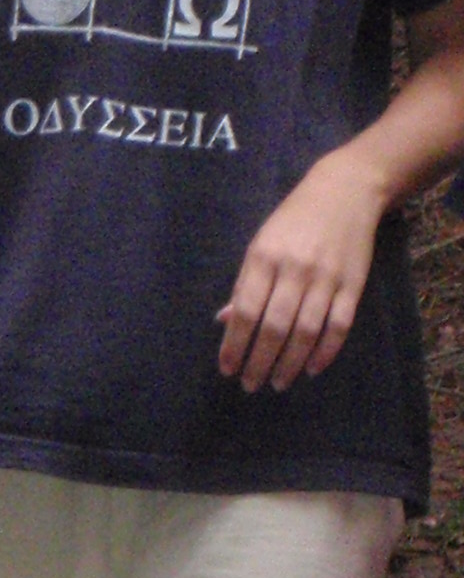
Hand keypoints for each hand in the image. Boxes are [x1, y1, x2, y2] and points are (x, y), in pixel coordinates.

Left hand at [216, 141, 386, 392]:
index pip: (244, 311)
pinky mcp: (353, 285)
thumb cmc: (293, 220)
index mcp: (263, 259)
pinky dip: (325, 352)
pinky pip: (338, 326)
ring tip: (277, 383)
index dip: (234, 344)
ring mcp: (326, 279)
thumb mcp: (261, 244)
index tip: (226, 368)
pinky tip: (311, 368)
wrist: (345, 192)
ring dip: (290, 363)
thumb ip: (245, 284)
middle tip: (250, 385)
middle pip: (274, 327)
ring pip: (306, 332)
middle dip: (259, 361)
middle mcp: (294, 270)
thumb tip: (224, 321)